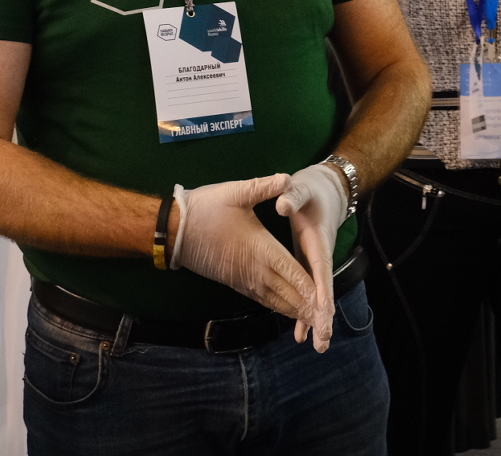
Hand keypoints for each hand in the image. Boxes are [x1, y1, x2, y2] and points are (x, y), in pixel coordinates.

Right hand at [172, 174, 318, 327]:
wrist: (174, 231)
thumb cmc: (206, 210)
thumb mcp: (236, 192)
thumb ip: (264, 187)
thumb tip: (287, 178)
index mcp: (261, 249)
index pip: (292, 272)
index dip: (310, 288)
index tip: (325, 302)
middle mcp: (256, 270)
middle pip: (288, 293)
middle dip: (308, 307)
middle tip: (326, 322)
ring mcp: (245, 279)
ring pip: (275, 300)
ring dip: (294, 310)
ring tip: (312, 321)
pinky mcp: (235, 282)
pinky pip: (262, 299)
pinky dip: (278, 306)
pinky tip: (286, 309)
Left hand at [275, 162, 349, 350]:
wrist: (325, 190)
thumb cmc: (311, 189)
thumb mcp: (302, 188)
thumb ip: (293, 197)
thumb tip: (282, 205)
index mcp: (318, 240)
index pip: (321, 269)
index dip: (322, 292)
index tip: (323, 312)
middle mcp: (320, 256)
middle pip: (323, 290)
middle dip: (323, 316)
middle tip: (323, 341)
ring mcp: (314, 263)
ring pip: (316, 295)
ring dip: (316, 318)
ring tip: (315, 344)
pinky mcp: (307, 265)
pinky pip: (307, 291)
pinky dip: (305, 310)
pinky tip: (300, 330)